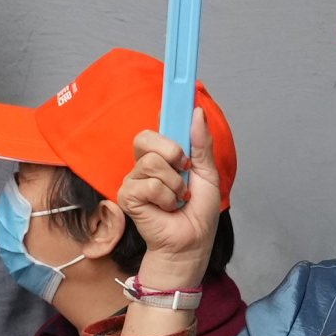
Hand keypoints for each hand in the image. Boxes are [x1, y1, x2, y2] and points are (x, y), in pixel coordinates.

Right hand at [117, 129, 222, 318]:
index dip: (165, 112)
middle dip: (171, 151)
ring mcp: (133, 181)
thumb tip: (197, 113)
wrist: (191, 243)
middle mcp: (144, 166)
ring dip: (174, 184)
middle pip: (146, 138)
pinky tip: (167, 208)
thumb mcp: (208, 174)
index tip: (178, 92)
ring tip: (178, 198)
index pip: (156, 129)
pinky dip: (166, 197)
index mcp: (161, 158)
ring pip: (151, 163)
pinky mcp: (127, 197)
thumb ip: (202, 145)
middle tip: (184, 168)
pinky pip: (149, 185)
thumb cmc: (197, 213)